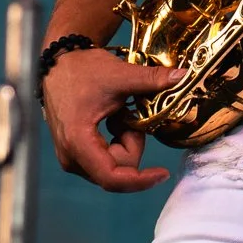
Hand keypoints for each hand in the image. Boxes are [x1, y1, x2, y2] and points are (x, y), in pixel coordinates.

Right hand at [42, 47, 186, 192]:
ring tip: (117, 112)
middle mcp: (70, 157)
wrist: (59, 62)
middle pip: (117, 170)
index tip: (163, 172)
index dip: (141, 180)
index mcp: (78, 142)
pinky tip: (112, 117)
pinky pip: (106, 159)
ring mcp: (71, 157)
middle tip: (129, 113)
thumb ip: (152, 80)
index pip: (112, 178)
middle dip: (133, 144)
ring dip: (125, 141)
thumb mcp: (120, 75)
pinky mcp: (74, 153)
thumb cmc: (83, 69)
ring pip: (114, 165)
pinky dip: (117, 140)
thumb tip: (183, 76)